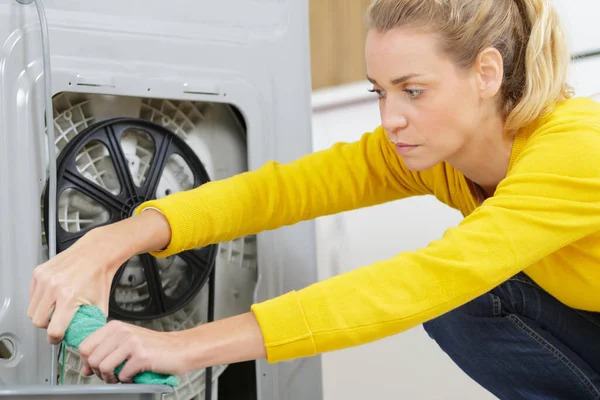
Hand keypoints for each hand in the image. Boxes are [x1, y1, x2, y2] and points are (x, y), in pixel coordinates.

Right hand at [28, 228, 124, 343]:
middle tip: (57, 322)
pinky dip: (40, 300)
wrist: (97, 253)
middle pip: (38, 321)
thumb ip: (91, 324)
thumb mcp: (100, 305)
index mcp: (69, 297)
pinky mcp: (39, 272)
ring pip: (32, 309)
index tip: (58, 338)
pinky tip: (53, 297)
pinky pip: (32, 295)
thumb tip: (84, 338)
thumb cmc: (100, 276)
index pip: (53, 330)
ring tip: (56, 309)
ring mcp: (44, 279)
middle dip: (48, 325)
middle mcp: (54, 287)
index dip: (56, 338)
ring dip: (42, 313)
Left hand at [79, 320, 185, 382]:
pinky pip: (122, 375)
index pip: (84, 346)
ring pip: (103, 368)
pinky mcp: (141, 356)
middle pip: (92, 359)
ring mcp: (132, 343)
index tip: (95, 368)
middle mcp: (122, 332)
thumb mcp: (126, 342)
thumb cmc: (154, 347)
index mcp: (115, 326)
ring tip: (122, 377)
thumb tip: (85, 368)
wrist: (180, 349)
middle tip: (112, 375)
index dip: (87, 362)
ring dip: (111, 378)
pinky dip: (127, 381)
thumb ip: (104, 351)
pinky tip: (135, 376)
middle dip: (99, 373)